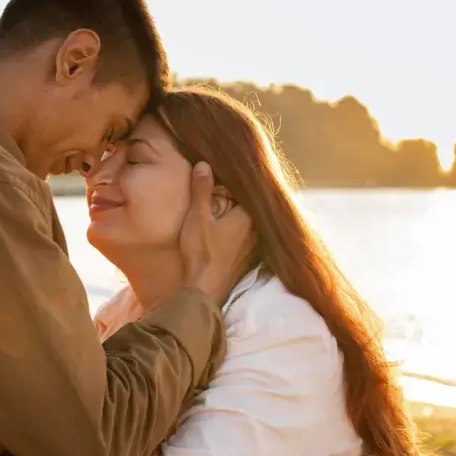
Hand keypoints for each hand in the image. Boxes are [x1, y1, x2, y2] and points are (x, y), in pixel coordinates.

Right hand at [180, 162, 255, 302]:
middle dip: (242, 198)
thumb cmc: (201, 253)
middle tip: (230, 186)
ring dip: (244, 215)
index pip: (249, 192)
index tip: (228, 173)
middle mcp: (258, 231)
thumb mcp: (197, 217)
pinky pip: (251, 237)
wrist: (204, 291)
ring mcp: (256, 247)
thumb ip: (202, 190)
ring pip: (254, 223)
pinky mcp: (250, 259)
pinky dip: (244, 230)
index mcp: (249, 217)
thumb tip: (204, 164)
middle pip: (253, 207)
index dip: (238, 182)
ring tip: (231, 204)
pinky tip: (234, 229)